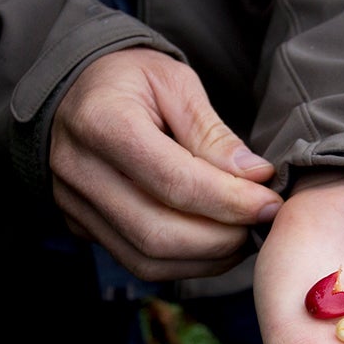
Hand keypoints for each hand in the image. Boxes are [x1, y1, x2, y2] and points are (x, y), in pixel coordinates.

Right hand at [50, 48, 283, 279]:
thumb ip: (212, 133)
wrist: (73, 90)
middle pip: (157, 232)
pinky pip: (137, 263)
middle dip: (221, 238)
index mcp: (101, 121)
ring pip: (147, 258)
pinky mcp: (81, 226)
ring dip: (207, 258)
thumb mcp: (175, 84)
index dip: (229, 201)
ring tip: (243, 236)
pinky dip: (185, 264)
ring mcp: (73, 204)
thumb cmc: (129, 80)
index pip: (172, 181)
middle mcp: (79, 170)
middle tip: (261, 224)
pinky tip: (215, 245)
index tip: (269, 204)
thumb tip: (256, 178)